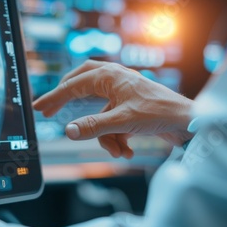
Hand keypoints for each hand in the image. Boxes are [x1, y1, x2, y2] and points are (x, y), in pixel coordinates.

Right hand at [33, 60, 193, 157]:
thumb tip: (69, 131)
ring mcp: (121, 93)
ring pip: (98, 113)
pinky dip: (116, 139)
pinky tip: (127, 150)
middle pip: (80, 85)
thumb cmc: (160, 113)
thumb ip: (94, 127)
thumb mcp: (123, 121)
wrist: (188, 121)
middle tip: (50, 111)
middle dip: (67, 101)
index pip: (73, 85)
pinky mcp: (128, 107)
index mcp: (110, 76)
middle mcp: (114, 79)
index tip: (38, 107)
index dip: (53, 97)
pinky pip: (111, 123)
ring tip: (117, 150)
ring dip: (104, 136)